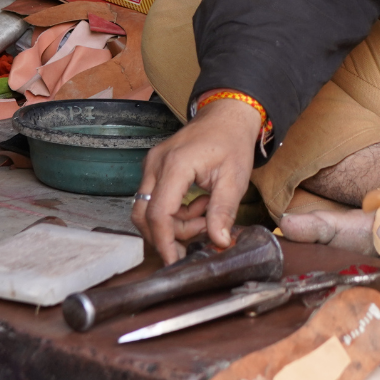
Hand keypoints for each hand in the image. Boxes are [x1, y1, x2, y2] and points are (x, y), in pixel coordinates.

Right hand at [132, 97, 260, 263]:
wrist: (227, 116)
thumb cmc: (232, 142)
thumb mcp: (235, 179)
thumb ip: (223, 211)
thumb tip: (219, 242)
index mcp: (176, 165)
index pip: (159, 214)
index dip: (165, 243)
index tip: (175, 262)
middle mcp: (156, 164)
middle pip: (144, 215)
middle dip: (168, 235)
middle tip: (200, 233)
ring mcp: (152, 164)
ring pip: (145, 209)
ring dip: (172, 222)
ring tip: (204, 214)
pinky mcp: (154, 167)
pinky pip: (152, 198)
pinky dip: (172, 211)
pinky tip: (196, 204)